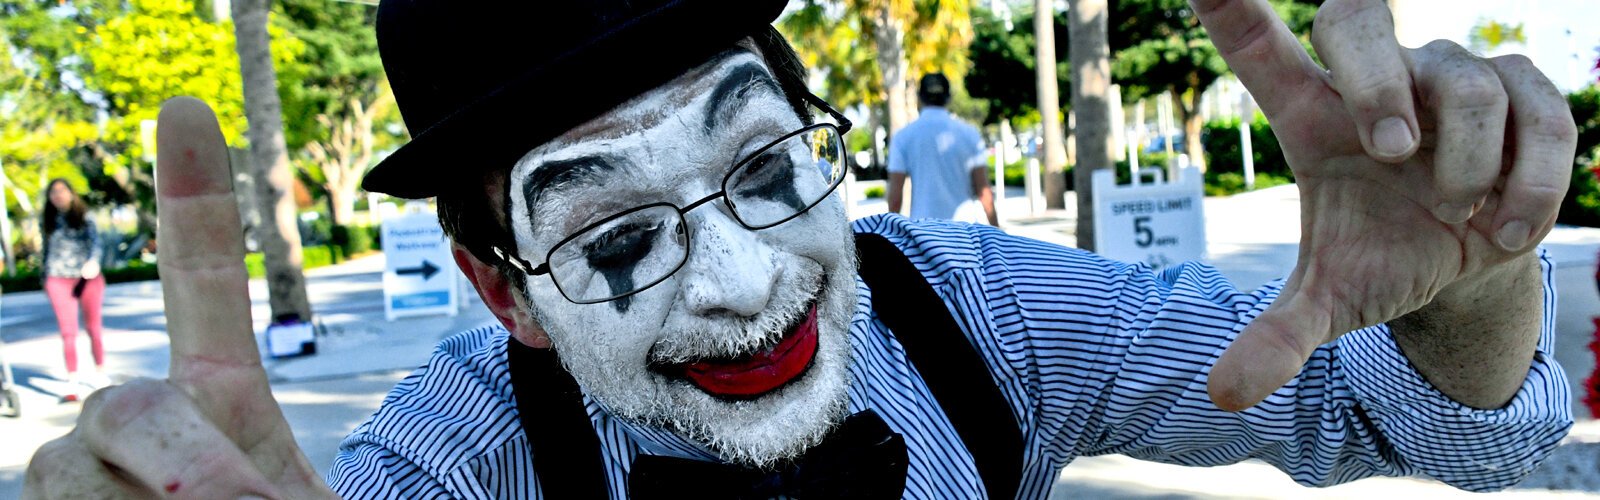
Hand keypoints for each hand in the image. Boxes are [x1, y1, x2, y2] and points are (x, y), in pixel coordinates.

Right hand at [23, 98, 334, 498]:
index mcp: (223, 409)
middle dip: (178, 470)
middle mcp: (146, 434)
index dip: (196, 202)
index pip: (203, 292)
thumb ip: (254, 484)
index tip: (189, 106)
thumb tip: (210, 490)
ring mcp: (86, 481)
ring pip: (62, 467)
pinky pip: (41, 497)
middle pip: (113, 407)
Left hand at [1191, 0, 1577, 409]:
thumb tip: (1224, 394)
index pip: (1260, 45)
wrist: (1465, 263)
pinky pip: (1539, 115)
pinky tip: (1502, 227)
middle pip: (1358, 16)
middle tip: (1391, 152)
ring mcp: (1450, 76)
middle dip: (1378, 79)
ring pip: (1466, 86)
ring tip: (1458, 217)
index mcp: (1311, 116)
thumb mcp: (1328, 301)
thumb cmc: (1380, 257)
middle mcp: (1375, 81)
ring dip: (1468, 167)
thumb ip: (1278, 336)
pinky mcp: (1522, 91)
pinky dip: (1529, 181)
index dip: (1232, 9)